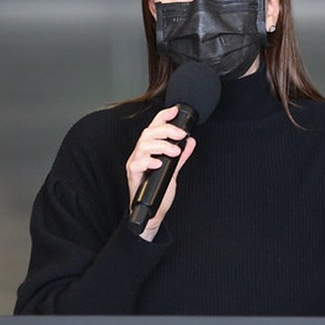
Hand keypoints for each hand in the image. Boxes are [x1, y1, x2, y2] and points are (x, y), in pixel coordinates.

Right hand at [125, 105, 196, 241]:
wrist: (152, 214)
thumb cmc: (158, 192)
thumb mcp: (173, 171)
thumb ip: (181, 156)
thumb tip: (190, 142)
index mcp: (149, 150)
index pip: (153, 127)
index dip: (163, 116)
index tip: (175, 111)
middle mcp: (140, 154)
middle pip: (148, 133)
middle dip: (166, 130)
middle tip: (181, 135)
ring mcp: (135, 164)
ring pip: (143, 145)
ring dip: (161, 145)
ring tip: (174, 152)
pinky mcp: (133, 175)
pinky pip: (137, 163)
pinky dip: (149, 161)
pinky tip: (159, 163)